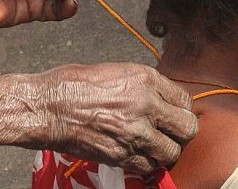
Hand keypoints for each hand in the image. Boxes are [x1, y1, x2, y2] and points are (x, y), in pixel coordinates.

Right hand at [39, 63, 197, 173]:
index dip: (182, 108)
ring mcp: (135, 133)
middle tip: (171, 131)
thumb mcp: (116, 70)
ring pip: (172, 152)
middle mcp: (146, 105)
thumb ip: (144, 85)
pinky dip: (147, 163)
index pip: (185, 100)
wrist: (50, 106)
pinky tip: (137, 153)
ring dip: (166, 149)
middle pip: (187, 128)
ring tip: (154, 144)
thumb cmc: (76, 83)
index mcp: (145, 79)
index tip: (174, 113)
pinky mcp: (122, 155)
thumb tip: (159, 98)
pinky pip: (149, 167)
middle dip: (182, 131)